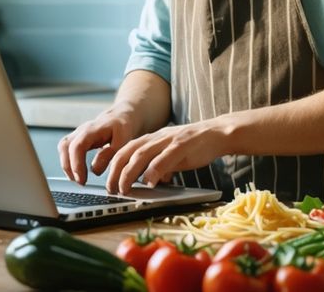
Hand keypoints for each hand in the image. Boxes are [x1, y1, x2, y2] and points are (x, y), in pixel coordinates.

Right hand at [58, 106, 142, 184]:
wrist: (121, 117)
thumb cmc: (123, 128)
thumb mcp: (124, 141)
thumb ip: (111, 155)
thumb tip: (95, 169)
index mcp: (94, 129)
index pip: (77, 146)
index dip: (77, 164)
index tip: (82, 179)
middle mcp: (82, 130)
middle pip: (65, 146)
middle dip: (69, 167)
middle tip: (80, 182)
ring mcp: (77, 133)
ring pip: (63, 148)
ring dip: (67, 165)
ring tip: (77, 179)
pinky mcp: (76, 139)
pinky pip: (66, 150)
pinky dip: (69, 162)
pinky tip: (77, 173)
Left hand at [105, 120, 228, 194]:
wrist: (217, 133)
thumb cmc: (193, 146)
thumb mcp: (169, 154)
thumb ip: (156, 164)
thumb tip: (143, 181)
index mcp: (151, 139)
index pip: (124, 151)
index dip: (113, 167)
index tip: (107, 182)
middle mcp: (156, 138)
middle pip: (127, 153)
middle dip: (116, 172)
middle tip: (112, 189)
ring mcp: (168, 140)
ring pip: (141, 155)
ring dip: (129, 173)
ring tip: (124, 188)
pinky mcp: (182, 145)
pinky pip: (164, 157)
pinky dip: (154, 170)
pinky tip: (149, 182)